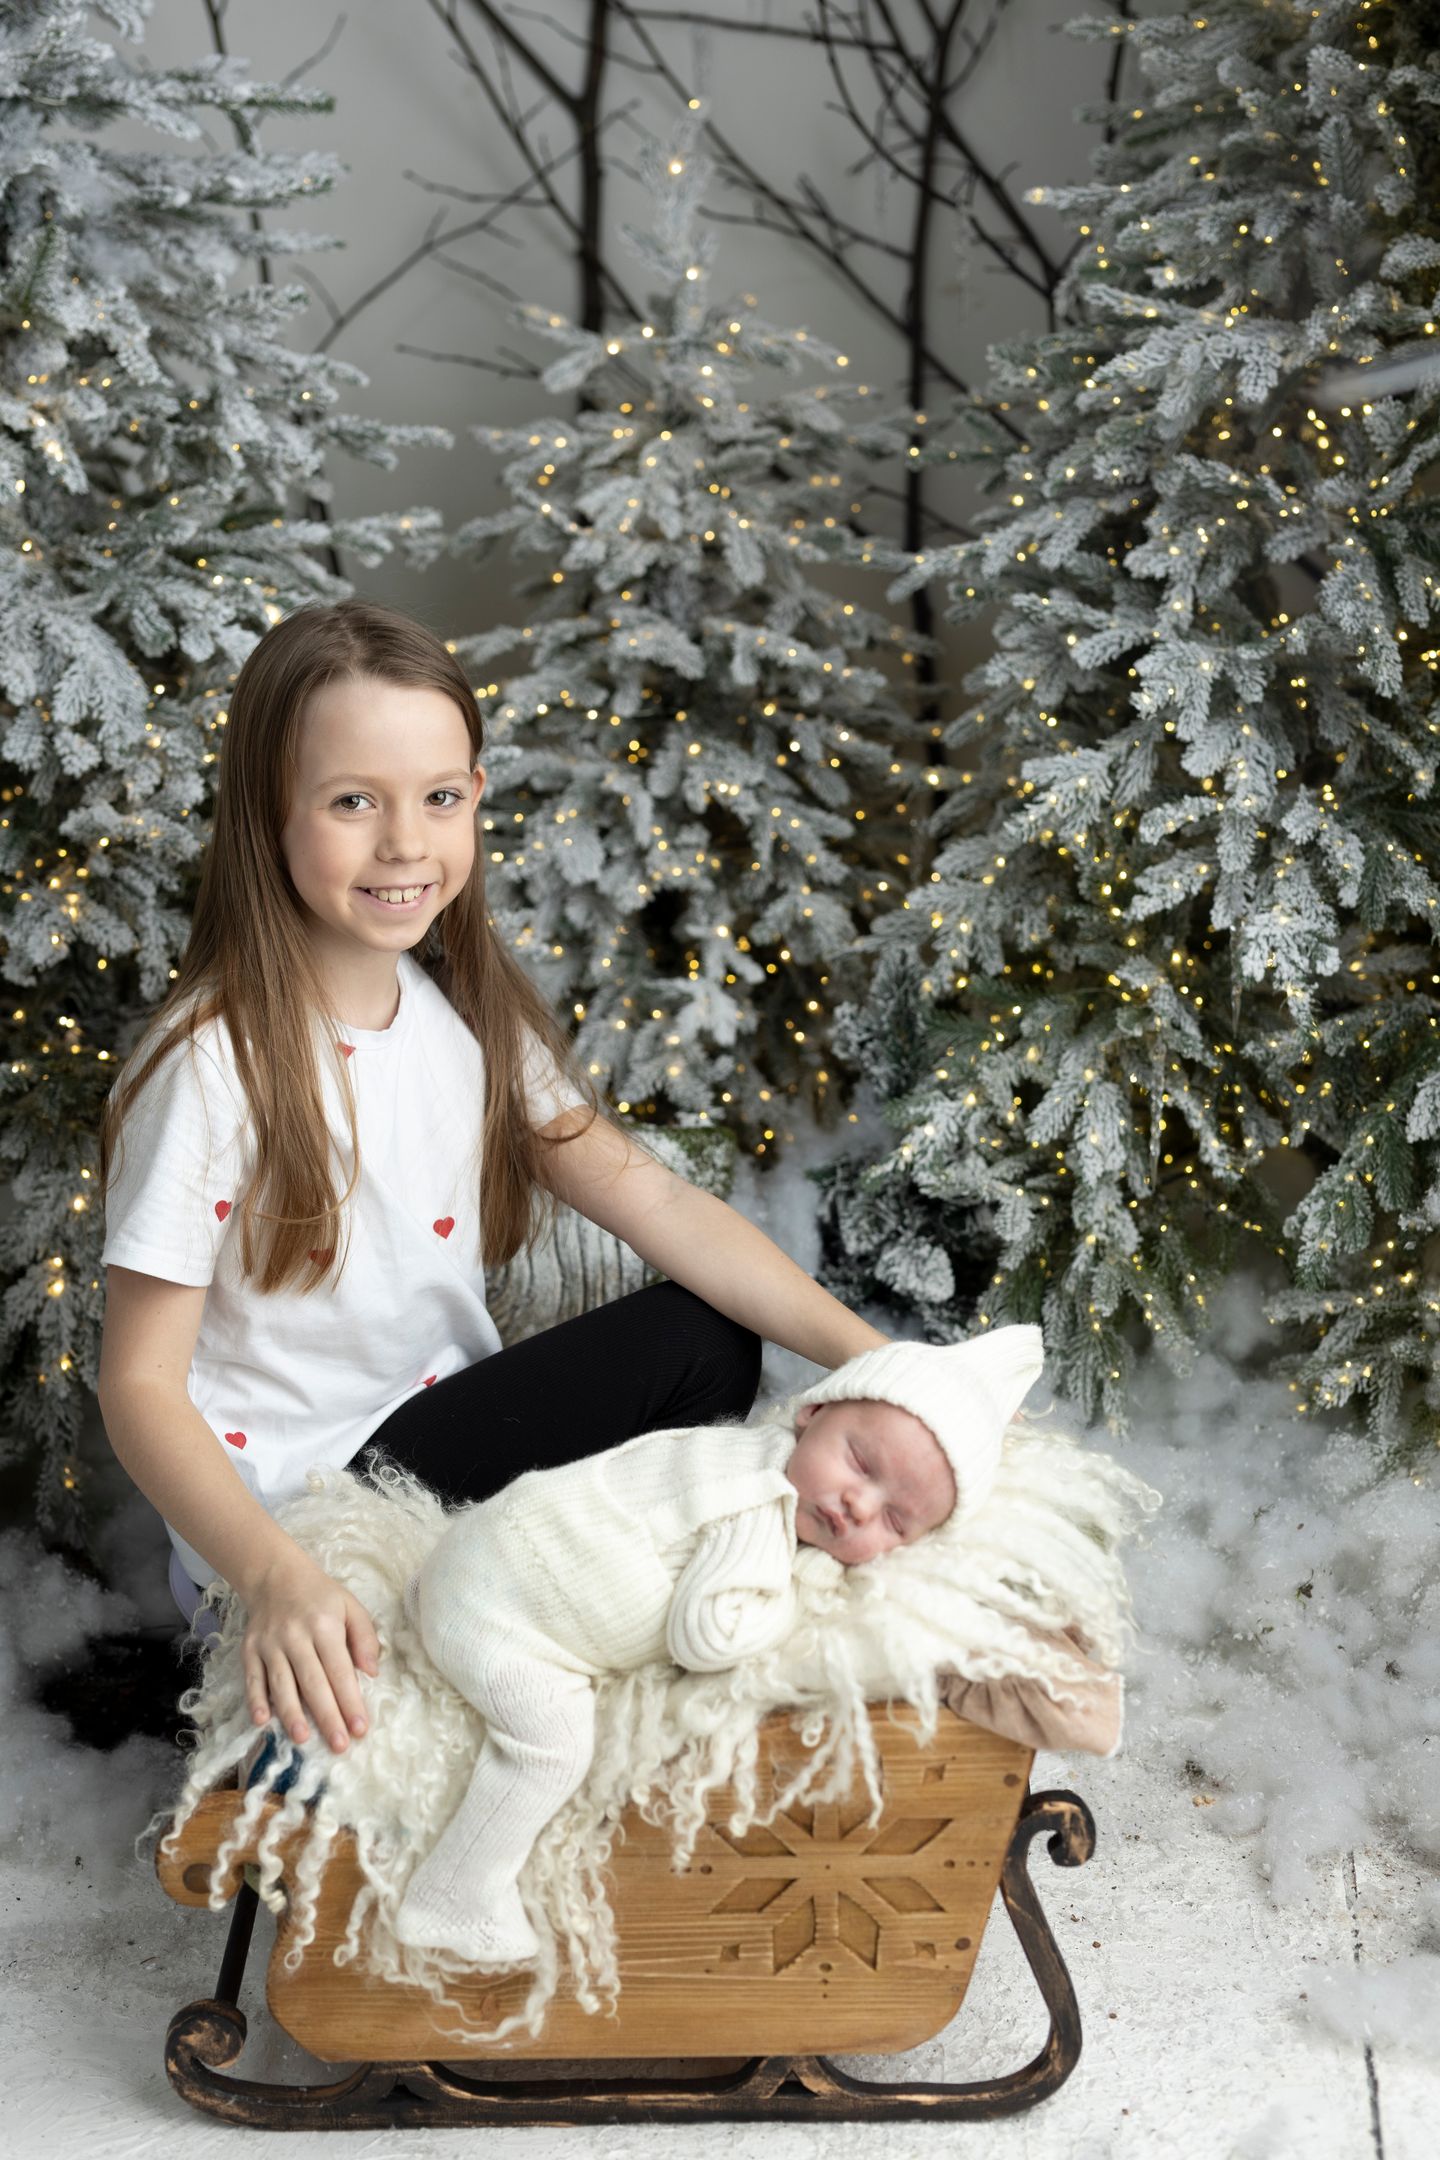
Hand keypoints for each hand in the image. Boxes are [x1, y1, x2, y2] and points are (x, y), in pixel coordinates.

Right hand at [240, 1551, 381, 1755]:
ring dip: (291, 1713)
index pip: (340, 1670)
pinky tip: (261, 1721)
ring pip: (281, 1683)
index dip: (350, 1701)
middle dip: (327, 1716)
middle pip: (313, 1682)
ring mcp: (270, 1644)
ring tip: (303, 1739)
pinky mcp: (250, 1650)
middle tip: (339, 1745)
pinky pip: (252, 1678)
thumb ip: (365, 1637)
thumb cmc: (320, 1597)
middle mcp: (296, 1636)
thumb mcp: (351, 1606)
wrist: (275, 1575)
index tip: (360, 1729)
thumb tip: (371, 1672)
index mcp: (325, 1625)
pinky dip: (255, 1700)